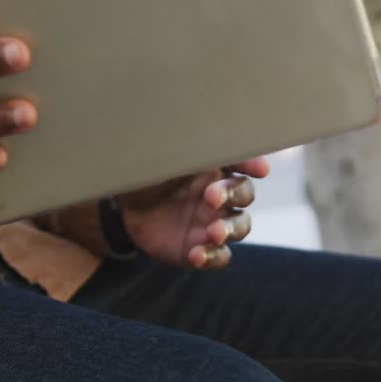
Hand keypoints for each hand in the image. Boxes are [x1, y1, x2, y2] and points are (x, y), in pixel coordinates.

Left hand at [115, 158, 269, 268]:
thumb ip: (188, 149)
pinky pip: (219, 256)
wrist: (120, 207)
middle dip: (233, 196)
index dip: (252, 164)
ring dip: (229, 229)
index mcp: (213, 168)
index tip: (260, 169)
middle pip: (244, 195)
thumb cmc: (145, 174)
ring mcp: (211, 223)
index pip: (241, 163)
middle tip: (212, 197)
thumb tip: (207, 125)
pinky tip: (197, 255)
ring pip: (239, 227)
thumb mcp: (162, 157)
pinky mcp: (200, 248)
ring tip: (213, 233)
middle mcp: (219, 195)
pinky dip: (213, 256)